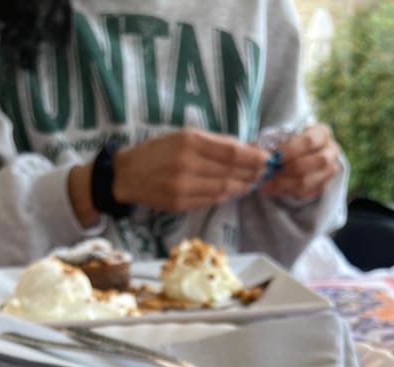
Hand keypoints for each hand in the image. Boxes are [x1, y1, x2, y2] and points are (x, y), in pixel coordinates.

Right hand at [112, 129, 266, 212]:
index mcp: (189, 140)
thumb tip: (243, 149)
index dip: (253, 157)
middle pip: (230, 171)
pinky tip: (233, 191)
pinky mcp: (179, 203)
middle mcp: (187, 163)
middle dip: (252, 173)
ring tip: (252, 182)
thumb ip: (212, 143)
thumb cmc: (157, 151)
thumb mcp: (182, 136)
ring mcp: (183, 186)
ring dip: (241, 186)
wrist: (126, 175)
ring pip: (223, 188)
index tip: (267, 158)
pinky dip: (225, 196)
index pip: (231, 151)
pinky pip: (210, 200)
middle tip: (265, 172)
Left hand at [261, 123, 340, 200]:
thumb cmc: (290, 143)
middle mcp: (331, 151)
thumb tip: (261, 153)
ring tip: (266, 184)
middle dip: (288, 169)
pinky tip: (273, 190)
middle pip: (312, 163)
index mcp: (322, 133)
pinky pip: (304, 194)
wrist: (302, 156)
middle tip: (268, 173)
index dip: (290, 149)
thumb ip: (276, 143)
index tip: (274, 156)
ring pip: (307, 181)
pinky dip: (286, 192)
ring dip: (283, 184)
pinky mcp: (323, 187)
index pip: (309, 141)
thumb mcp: (286, 137)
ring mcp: (329, 171)